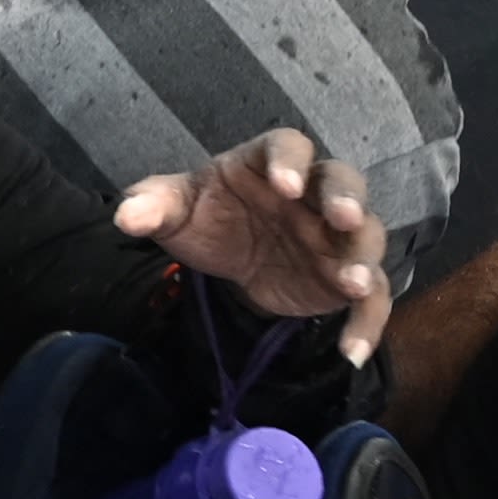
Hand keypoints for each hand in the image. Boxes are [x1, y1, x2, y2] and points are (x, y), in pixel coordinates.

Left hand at [113, 129, 391, 358]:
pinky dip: (367, 324)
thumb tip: (126, 215)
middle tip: (342, 218)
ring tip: (350, 284)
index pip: (288, 146)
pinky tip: (351, 352)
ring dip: (362, 257)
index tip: (284, 184)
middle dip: (346, 198)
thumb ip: (153, 205)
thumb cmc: (209, 217)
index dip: (289, 161)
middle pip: (343, 181)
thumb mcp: (176, 209)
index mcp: (270, 162)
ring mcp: (335, 234)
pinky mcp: (344, 277)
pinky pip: (371, 298)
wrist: (232, 256)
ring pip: (366, 235)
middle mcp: (313, 192)